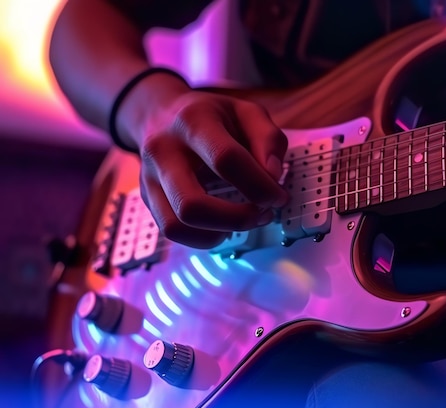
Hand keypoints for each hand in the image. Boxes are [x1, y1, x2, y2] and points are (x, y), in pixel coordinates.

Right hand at [135, 90, 288, 248]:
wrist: (161, 112)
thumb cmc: (212, 115)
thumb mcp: (247, 112)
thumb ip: (268, 139)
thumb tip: (273, 176)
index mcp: (192, 121)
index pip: (226, 160)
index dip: (259, 186)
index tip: (278, 197)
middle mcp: (163, 150)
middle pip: (192, 205)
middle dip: (237, 219)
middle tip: (262, 213)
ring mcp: (149, 177)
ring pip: (176, 225)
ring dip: (219, 233)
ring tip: (245, 221)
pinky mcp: (147, 197)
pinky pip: (172, 231)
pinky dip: (204, 237)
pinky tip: (224, 225)